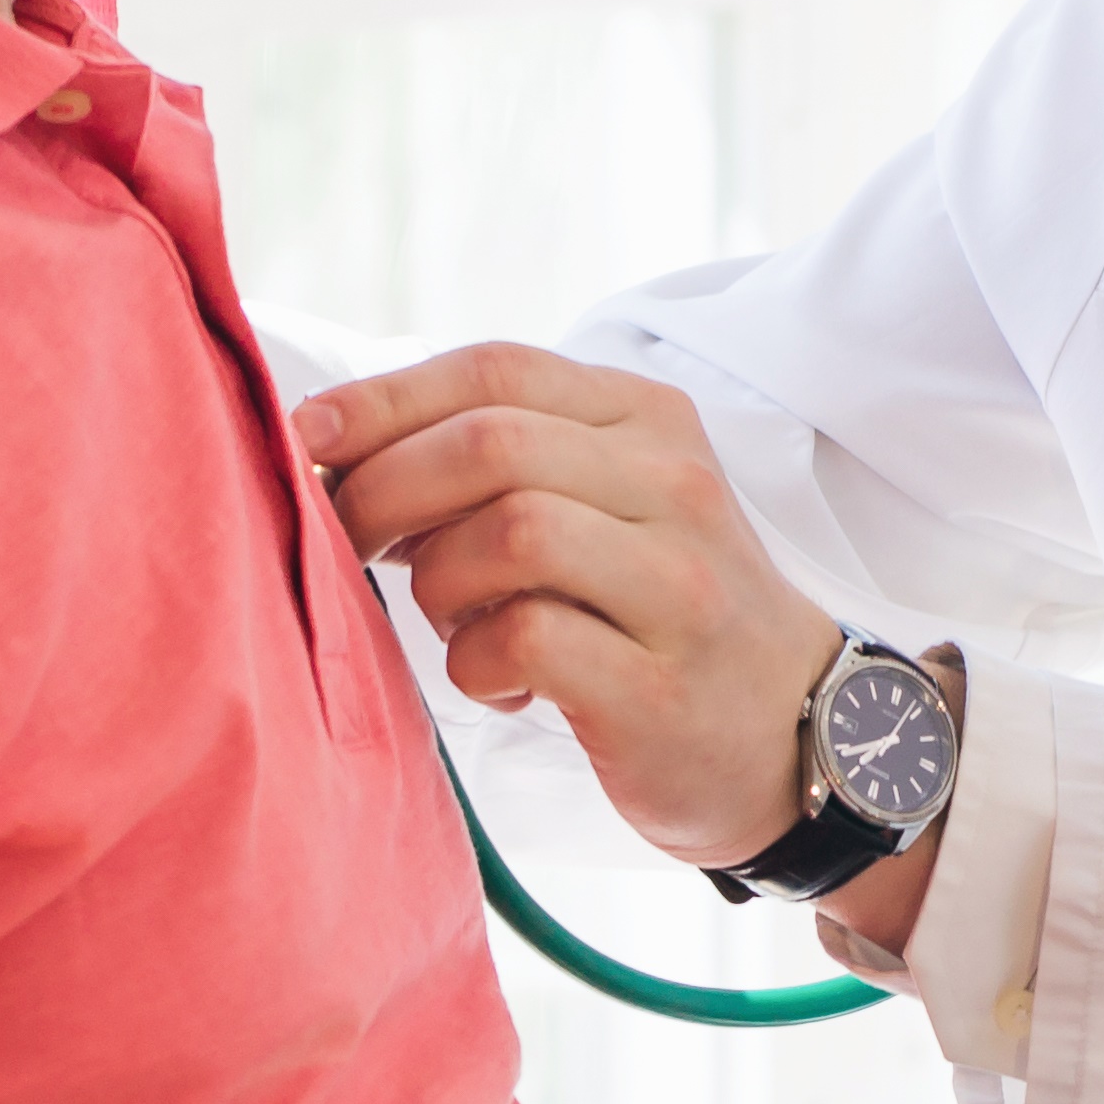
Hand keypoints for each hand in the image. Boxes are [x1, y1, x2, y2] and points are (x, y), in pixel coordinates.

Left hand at [301, 344, 843, 868]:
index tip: (307, 439)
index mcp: (648, 421)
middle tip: (344, 544)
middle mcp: (674, 487)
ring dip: (437, 583)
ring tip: (454, 623)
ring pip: (507, 533)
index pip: (495, 371)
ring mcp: (678, 585)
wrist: (795, 732)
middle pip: (490, 445)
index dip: (382, 401)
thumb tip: (336, 444)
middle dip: (383, 491)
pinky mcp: (660, 685)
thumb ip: (505, 459)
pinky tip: (502, 685)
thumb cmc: (660, 611)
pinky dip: (476, 665)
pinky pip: (524, 641)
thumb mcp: (608, 502)